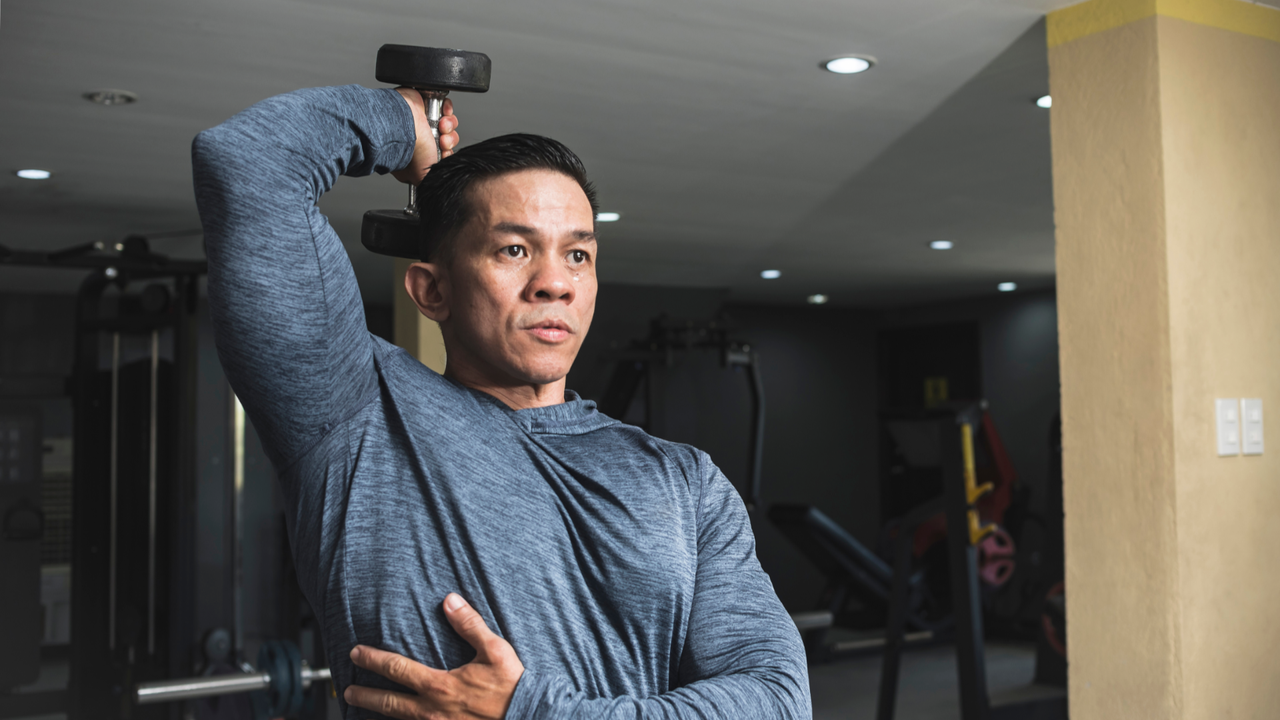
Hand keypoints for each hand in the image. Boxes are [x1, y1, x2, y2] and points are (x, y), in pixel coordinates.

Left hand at [344, 593, 523, 719]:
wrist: (528, 718)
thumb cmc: (512, 688)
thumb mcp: (495, 650)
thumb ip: (469, 625)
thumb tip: (450, 601)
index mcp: (440, 686)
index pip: (397, 669)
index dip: (373, 660)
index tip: (357, 654)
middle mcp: (431, 711)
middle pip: (388, 703)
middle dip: (365, 694)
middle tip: (348, 690)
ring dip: (379, 714)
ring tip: (364, 709)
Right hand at [392, 90, 459, 185]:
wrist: (403, 125)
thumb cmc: (409, 150)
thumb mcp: (422, 177)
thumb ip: (429, 181)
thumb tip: (433, 187)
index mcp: (419, 154)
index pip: (442, 155)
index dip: (447, 155)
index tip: (446, 155)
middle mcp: (421, 138)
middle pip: (448, 140)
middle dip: (449, 141)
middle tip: (442, 141)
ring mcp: (424, 121)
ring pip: (449, 124)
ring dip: (449, 126)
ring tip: (441, 126)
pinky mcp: (425, 105)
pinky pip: (445, 106)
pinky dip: (447, 109)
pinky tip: (442, 114)